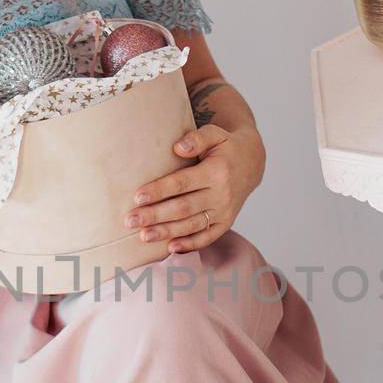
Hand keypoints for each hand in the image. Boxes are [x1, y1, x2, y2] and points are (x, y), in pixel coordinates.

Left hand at [124, 124, 265, 253]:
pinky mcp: (226, 223)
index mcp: (216, 172)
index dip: (159, 190)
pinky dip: (190, 244)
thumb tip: (178, 147)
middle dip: (155, 215)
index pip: (182, 183)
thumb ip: (197, 138)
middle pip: (183, 208)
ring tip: (143, 236)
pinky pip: (208, 237)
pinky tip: (170, 248)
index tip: (137, 197)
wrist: (252, 163)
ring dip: (166, 232)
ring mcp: (224, 211)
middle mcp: (221, 194)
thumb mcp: (216, 134)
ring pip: (192, 225)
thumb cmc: (226, 147)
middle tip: (130, 220)